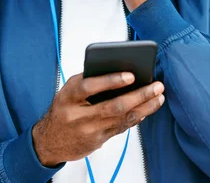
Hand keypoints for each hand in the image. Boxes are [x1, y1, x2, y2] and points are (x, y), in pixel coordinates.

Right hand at [32, 72, 164, 166]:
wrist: (50, 140)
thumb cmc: (64, 107)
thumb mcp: (68, 91)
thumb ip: (89, 80)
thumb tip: (120, 68)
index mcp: (68, 97)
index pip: (89, 87)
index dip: (110, 81)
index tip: (131, 75)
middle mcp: (78, 115)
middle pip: (113, 106)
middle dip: (139, 95)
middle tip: (157, 86)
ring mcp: (89, 131)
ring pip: (122, 119)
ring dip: (145, 107)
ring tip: (159, 96)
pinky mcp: (98, 142)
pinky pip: (121, 128)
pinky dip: (136, 117)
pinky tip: (147, 108)